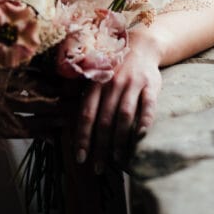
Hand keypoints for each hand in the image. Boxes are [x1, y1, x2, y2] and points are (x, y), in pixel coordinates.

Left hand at [74, 31, 161, 171]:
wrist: (141, 44)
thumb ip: (82, 93)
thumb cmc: (114, 67)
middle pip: (104, 120)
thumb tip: (63, 117)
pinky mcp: (150, 84)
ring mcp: (132, 84)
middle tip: (97, 168)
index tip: (80, 158)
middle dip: (99, 147)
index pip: (86, 114)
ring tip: (117, 160)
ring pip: (123, 115)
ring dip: (119, 140)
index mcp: (96, 83)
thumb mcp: (95, 75)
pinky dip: (144, 120)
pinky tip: (140, 136)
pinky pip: (147, 105)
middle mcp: (112, 84)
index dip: (82, 137)